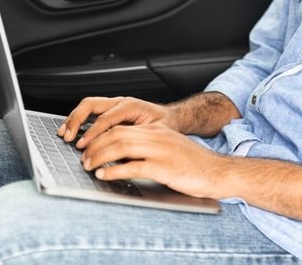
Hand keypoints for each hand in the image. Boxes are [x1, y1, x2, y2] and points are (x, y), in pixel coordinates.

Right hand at [57, 96, 177, 147]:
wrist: (171, 118)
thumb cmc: (164, 126)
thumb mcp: (155, 134)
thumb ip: (138, 141)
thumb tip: (122, 154)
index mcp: (132, 106)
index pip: (107, 118)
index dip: (93, 132)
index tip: (83, 144)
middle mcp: (121, 102)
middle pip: (92, 104)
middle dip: (77, 120)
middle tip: (68, 136)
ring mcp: (114, 105)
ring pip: (88, 105)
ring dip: (74, 119)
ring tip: (64, 133)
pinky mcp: (110, 110)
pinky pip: (90, 111)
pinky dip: (78, 120)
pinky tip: (71, 131)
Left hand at [80, 123, 226, 198]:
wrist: (217, 172)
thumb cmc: (193, 164)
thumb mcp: (168, 149)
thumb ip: (147, 148)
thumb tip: (120, 156)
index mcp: (157, 130)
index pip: (121, 127)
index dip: (100, 136)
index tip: (88, 147)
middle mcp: (157, 136)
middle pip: (117, 134)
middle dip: (95, 145)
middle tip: (84, 158)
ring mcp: (160, 150)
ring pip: (121, 146)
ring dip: (100, 156)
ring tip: (89, 166)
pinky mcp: (163, 167)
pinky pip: (132, 166)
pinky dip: (114, 170)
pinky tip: (104, 175)